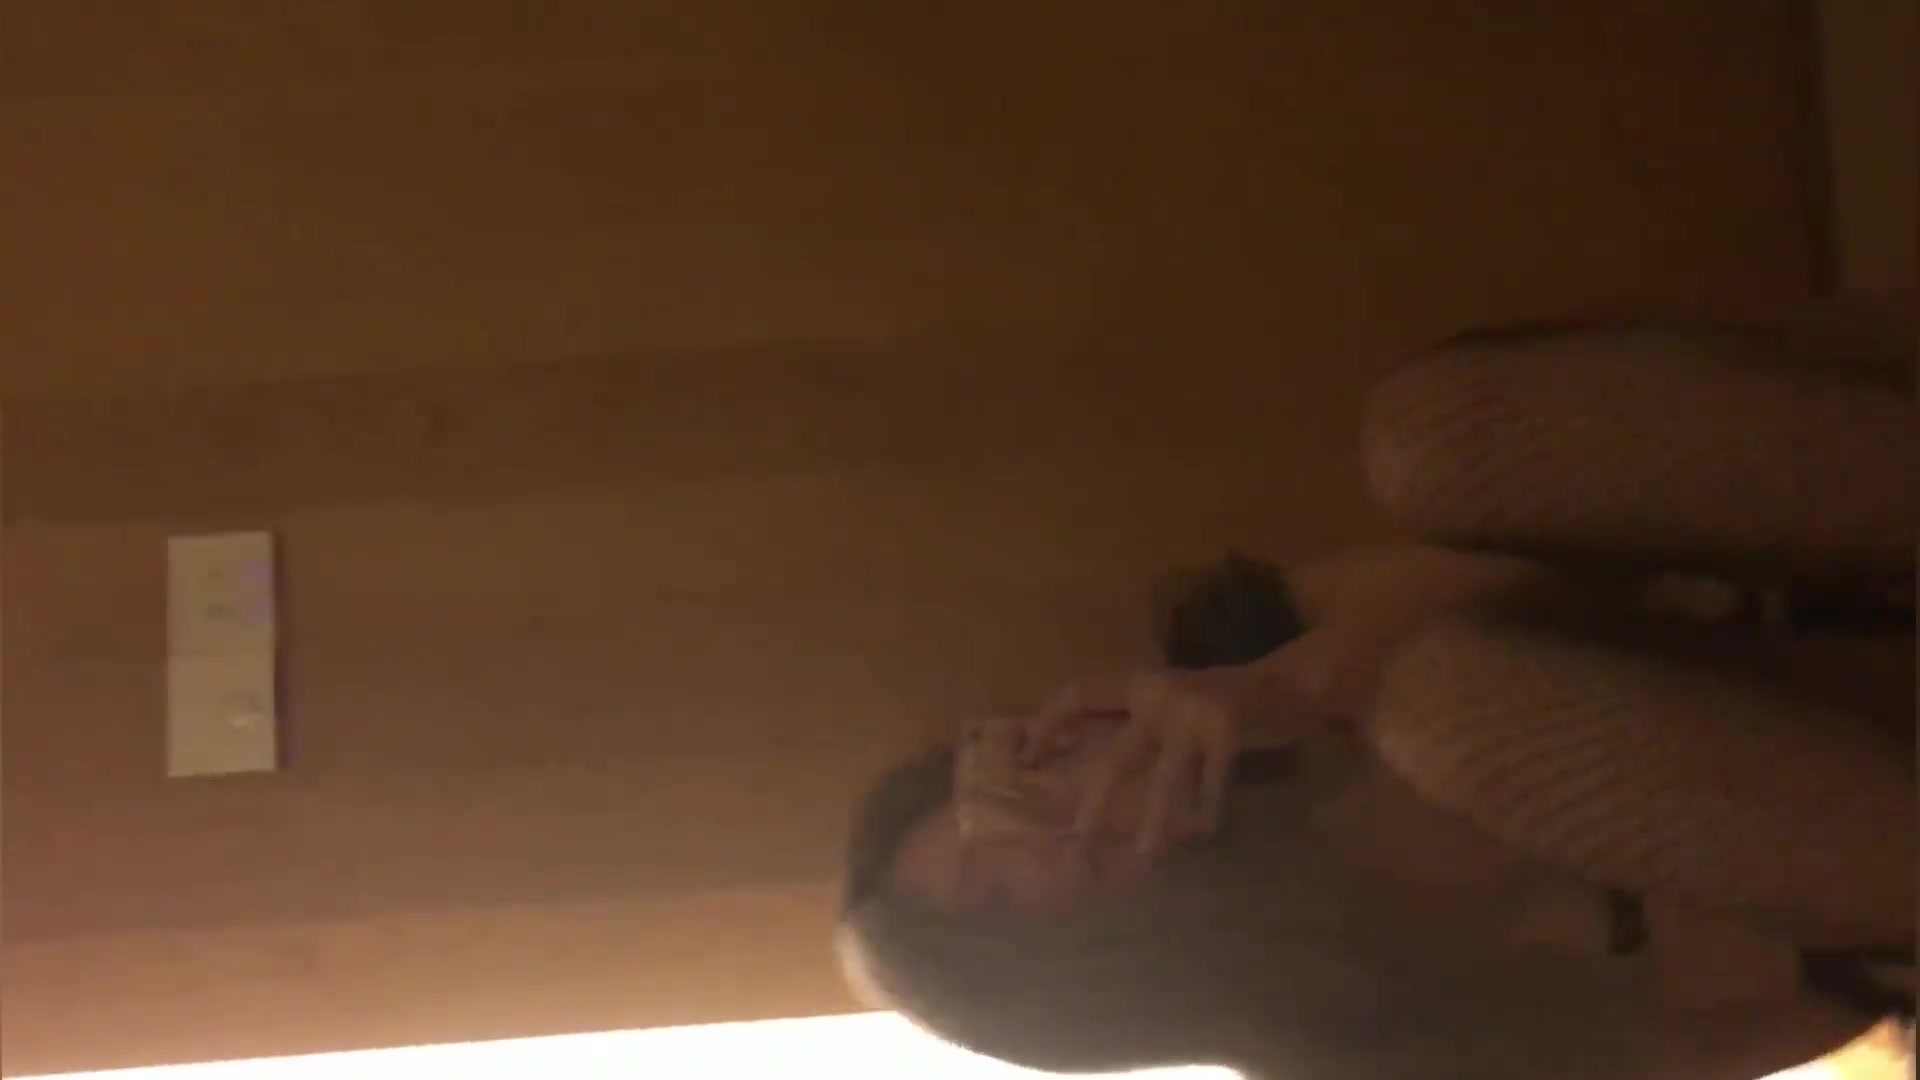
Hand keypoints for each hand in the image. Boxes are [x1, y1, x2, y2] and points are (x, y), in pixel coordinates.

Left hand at [1019, 665, 1270, 854]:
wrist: (1286, 684)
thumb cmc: (1219, 703)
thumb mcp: (1169, 703)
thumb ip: (1135, 724)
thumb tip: (1086, 766)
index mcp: (1139, 686)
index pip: (1081, 695)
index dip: (1051, 723)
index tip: (1026, 758)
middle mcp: (1160, 694)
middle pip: (1117, 754)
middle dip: (1095, 802)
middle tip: (1077, 842)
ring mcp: (1194, 711)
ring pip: (1163, 777)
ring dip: (1152, 820)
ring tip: (1142, 855)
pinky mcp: (1228, 728)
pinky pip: (1211, 779)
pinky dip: (1207, 807)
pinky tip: (1204, 832)